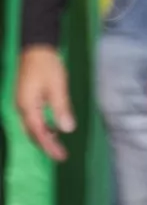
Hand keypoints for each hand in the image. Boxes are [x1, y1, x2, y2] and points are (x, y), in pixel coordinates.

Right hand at [15, 45, 75, 161]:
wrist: (36, 48)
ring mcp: (22, 103)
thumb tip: (67, 129)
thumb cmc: (47, 65)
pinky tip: (53, 128)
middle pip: (32, 132)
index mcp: (27, 106)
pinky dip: (42, 126)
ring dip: (44, 136)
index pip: (38, 133)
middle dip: (46, 145)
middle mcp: (21, 107)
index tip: (61, 157)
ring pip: (32, 126)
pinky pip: (33, 118)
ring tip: (58, 145)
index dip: (50, 147)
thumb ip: (61, 108)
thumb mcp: (57, 86)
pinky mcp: (26, 98)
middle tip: (61, 155)